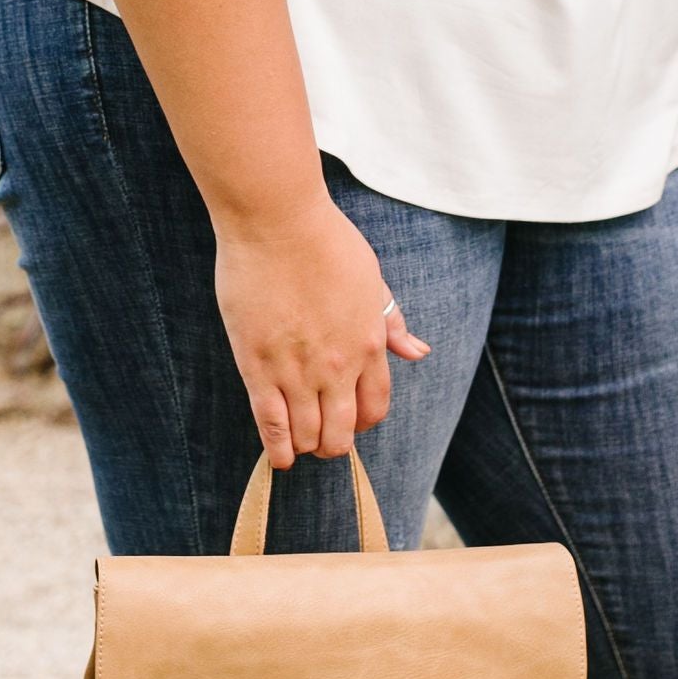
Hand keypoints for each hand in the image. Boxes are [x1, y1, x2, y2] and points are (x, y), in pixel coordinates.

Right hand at [214, 195, 429, 467]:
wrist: (277, 222)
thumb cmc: (325, 242)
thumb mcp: (372, 280)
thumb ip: (390, 322)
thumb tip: (419, 353)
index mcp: (369, 344)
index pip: (375, 408)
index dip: (363, 423)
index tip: (350, 421)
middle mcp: (338, 366)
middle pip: (342, 433)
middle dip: (334, 444)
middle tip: (321, 440)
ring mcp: (298, 370)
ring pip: (307, 435)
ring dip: (306, 446)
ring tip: (298, 443)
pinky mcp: (258, 367)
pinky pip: (271, 424)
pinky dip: (277, 448)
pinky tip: (279, 457)